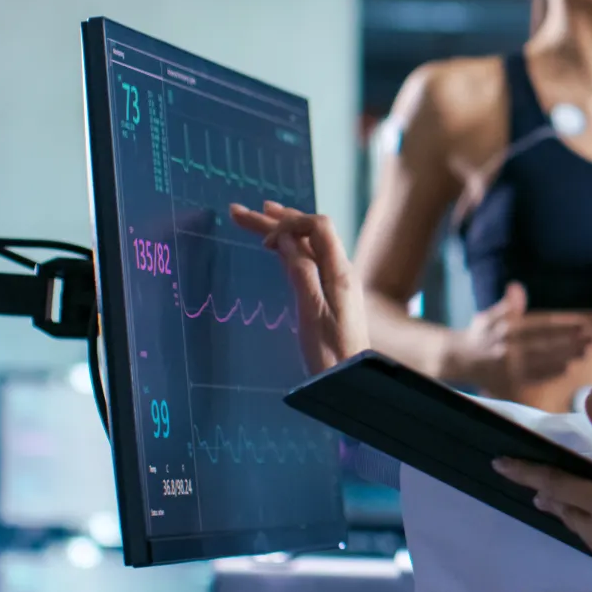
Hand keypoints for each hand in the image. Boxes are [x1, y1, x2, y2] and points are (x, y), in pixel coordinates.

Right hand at [230, 202, 367, 373]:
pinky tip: (280, 248)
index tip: (263, 241)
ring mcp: (336, 282)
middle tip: (240, 212)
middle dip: (277, 220)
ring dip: (284, 229)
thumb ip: (301, 272)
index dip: (289, 224)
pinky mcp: (331, 294)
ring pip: (309, 246)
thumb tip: (288, 238)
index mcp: (339, 271)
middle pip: (310, 233)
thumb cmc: (330, 351)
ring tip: (260, 216)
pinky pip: (310, 260)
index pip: (318, 227)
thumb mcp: (311, 310)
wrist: (351, 379)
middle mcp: (340, 271)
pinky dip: (291, 248)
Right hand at [450, 282, 591, 395]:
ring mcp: (509, 368)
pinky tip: (567, 368)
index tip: (584, 324)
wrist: (458, 359)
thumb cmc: (478, 334)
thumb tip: (516, 288)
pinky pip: (534, 378)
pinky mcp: (509, 382)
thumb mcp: (488, 316)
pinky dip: (551, 373)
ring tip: (587, 352)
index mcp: (505, 329)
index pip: (541, 326)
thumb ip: (505, 305)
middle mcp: (508, 349)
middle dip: (573, 342)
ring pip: (543, 362)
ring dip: (567, 357)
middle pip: (547, 345)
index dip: (564, 325)